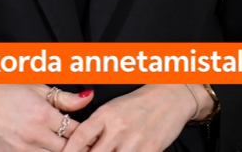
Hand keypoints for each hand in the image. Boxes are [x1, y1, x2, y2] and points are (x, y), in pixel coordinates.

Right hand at [0, 84, 94, 151]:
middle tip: (89, 144)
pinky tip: (51, 150)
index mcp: (42, 114)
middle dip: (81, 147)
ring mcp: (23, 150)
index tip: (94, 132)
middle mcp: (34, 135)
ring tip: (71, 148)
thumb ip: (65, 98)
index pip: (77, 130)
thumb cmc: (4, 91)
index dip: (89, 132)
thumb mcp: (36, 88)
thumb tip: (89, 99)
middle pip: (69, 150)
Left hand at [61, 84, 201, 151]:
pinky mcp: (151, 149)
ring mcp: (135, 141)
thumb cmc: (138, 104)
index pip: (80, 137)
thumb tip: (78, 148)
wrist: (172, 96)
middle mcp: (118, 128)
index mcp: (105, 115)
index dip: (69, 151)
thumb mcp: (112, 109)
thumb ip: (95, 128)